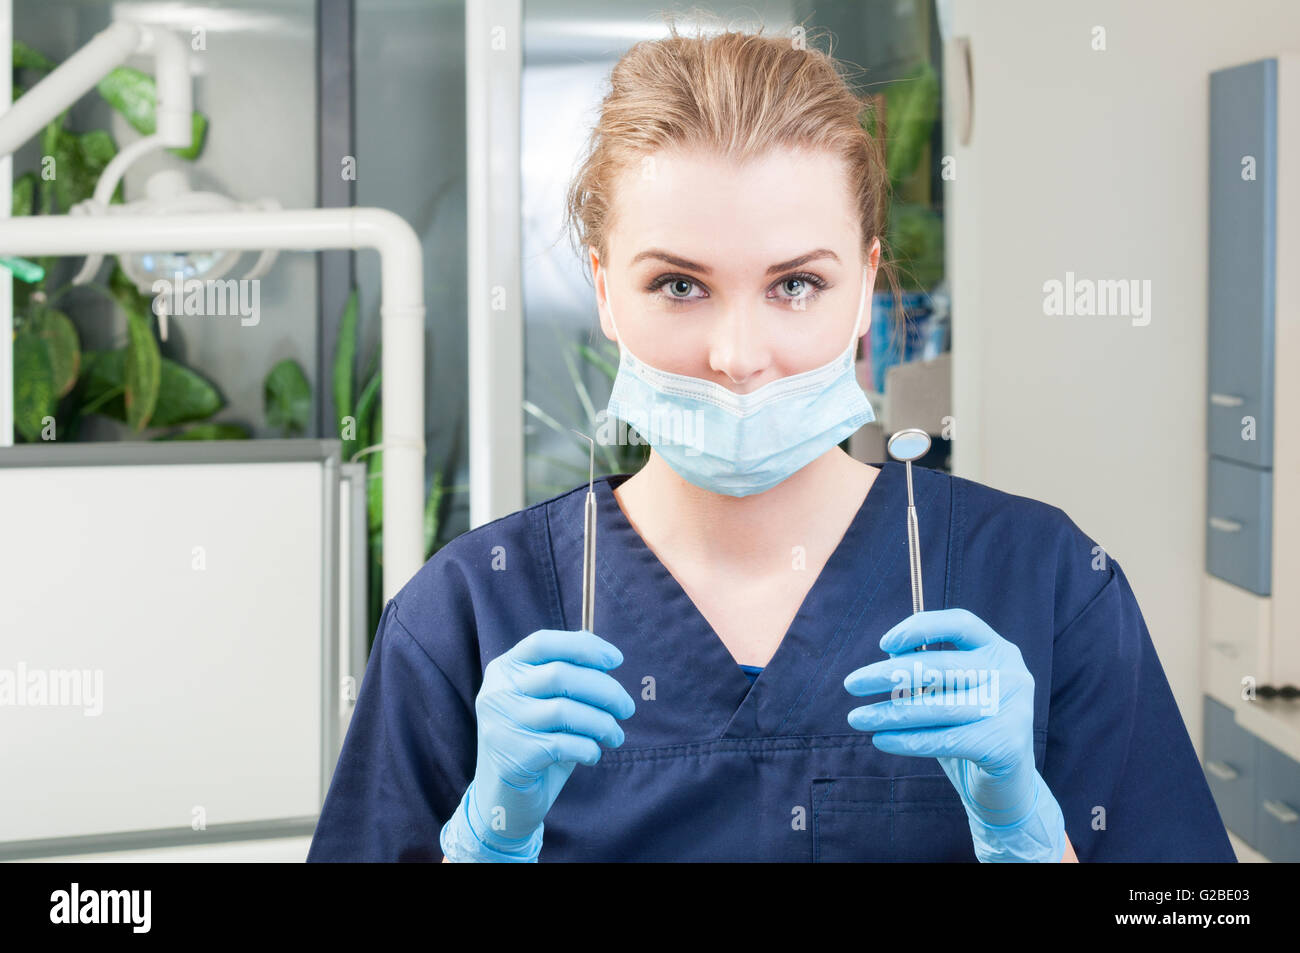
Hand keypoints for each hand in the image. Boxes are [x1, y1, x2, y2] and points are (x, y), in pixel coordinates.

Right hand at [440, 629, 635, 861]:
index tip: (617, 660)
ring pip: (564, 711)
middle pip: (560, 675)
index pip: (543, 642)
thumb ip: (568, 677)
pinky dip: (588, 748)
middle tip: (627, 708)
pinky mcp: (512, 757)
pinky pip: (563, 745)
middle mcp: (497, 692)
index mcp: (505, 669)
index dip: (584, 647)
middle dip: (605, 690)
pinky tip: (593, 754)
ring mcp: (500, 724)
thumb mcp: (546, 702)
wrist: (505, 798)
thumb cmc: (536, 740)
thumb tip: (606, 658)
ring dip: (602, 723)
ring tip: (616, 736)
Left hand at [842, 608, 1066, 862]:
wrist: (1006, 786)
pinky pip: (945, 740)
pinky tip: (880, 740)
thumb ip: (927, 668)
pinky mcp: (1007, 745)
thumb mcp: (950, 691)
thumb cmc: (967, 728)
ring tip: (857, 718)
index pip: (960, 623)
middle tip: (851, 684)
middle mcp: (1012, 674)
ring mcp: (1014, 709)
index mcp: (999, 650)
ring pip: (938, 707)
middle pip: (941, 666)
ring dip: (889, 713)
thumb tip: (889, 653)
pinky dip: (908, 741)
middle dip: (888, 675)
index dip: (921, 628)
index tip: (883, 643)